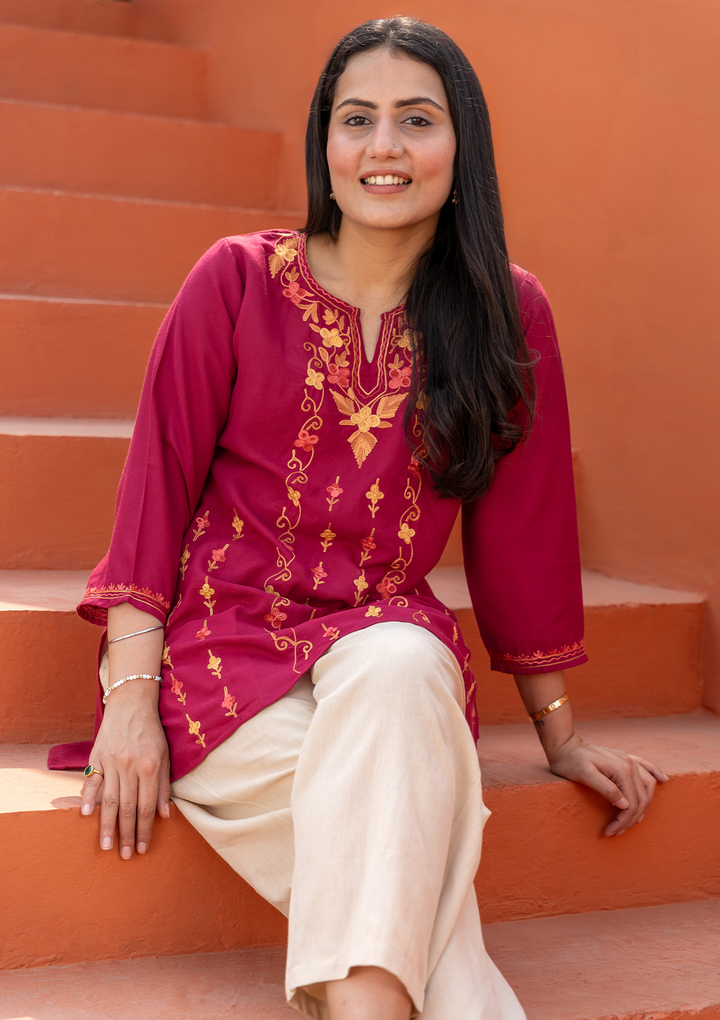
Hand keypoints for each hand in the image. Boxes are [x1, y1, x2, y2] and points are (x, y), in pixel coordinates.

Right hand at [80, 684, 170, 857]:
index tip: (143, 848)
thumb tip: (165, 815)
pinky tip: (86, 815)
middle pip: (127, 807)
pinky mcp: (96, 756)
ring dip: (106, 826)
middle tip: (125, 855)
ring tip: (105, 846)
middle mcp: (129, 766)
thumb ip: (163, 785)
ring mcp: (111, 761)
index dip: (145, 830)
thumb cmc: (152, 732)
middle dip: (126, 834)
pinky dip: (88, 798)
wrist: (131, 703)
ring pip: (108, 800)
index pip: (147, 806)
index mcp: (150, 767)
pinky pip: (91, 781)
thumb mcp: (165, 756)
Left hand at [546, 733, 668, 835]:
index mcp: (622, 770)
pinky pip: (646, 766)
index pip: (631, 803)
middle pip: (641, 799)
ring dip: (643, 806)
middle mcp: (630, 764)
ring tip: (633, 821)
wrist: (565, 745)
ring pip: (647, 787)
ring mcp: (628, 760)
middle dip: (631, 819)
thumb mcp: (584, 776)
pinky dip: (656, 773)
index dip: (623, 821)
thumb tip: (625, 805)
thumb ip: (606, 789)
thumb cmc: (571, 761)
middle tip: (616, 831)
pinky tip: (663, 780)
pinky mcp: (625, 759)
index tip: (610, 832)